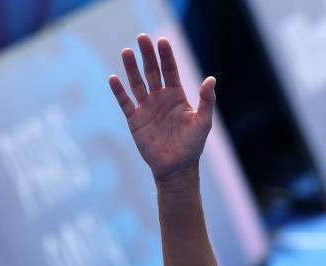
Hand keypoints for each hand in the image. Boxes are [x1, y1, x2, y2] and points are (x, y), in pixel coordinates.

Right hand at [109, 34, 214, 181]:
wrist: (177, 167)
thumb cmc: (193, 145)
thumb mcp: (203, 122)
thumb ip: (207, 101)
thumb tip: (211, 79)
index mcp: (177, 96)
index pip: (170, 70)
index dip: (166, 56)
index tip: (162, 41)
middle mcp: (160, 98)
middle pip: (152, 71)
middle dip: (147, 55)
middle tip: (142, 37)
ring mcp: (146, 107)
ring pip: (137, 83)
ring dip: (131, 68)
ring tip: (127, 51)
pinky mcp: (135, 120)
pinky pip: (125, 102)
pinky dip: (119, 91)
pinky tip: (114, 78)